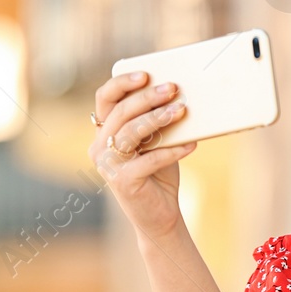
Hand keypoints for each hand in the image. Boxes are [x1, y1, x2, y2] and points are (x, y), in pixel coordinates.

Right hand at [87, 70, 197, 240]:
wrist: (159, 217)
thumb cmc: (159, 175)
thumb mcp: (158, 142)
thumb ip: (158, 121)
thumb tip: (178, 94)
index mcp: (104, 132)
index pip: (105, 98)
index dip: (122, 82)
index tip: (146, 74)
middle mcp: (99, 147)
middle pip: (122, 112)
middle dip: (149, 97)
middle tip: (174, 88)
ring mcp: (108, 165)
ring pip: (132, 131)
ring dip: (159, 118)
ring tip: (182, 110)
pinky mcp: (123, 182)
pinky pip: (150, 159)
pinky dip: (173, 150)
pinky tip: (192, 145)